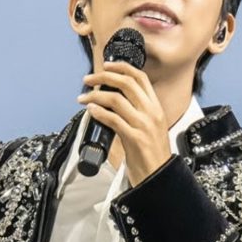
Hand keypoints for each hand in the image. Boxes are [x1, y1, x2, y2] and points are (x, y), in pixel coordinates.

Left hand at [76, 61, 172, 186]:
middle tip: (88, 79)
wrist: (158, 176)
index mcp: (156, 108)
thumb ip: (136, 113)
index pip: (140, 78)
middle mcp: (152, 113)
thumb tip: (112, 101)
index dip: (122, 67)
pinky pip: (112, 119)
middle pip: (126, 83)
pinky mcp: (135, 138)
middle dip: (103, 77)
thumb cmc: (151, 155)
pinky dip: (98, 112)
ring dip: (95, 96)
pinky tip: (90, 111)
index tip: (106, 65)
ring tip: (82, 98)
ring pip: (116, 99)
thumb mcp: (149, 127)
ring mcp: (144, 125)